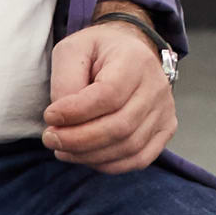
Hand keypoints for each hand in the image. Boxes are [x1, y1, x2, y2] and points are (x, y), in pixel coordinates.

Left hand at [45, 15, 175, 170]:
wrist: (129, 50)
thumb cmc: (98, 51)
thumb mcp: (72, 51)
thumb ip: (65, 81)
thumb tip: (62, 120)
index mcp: (135, 60)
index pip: (108, 95)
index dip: (76, 112)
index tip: (49, 115)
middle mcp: (157, 86)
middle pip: (120, 126)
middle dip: (78, 139)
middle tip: (50, 138)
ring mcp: (165, 109)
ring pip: (129, 146)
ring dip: (89, 155)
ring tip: (62, 148)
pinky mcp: (166, 128)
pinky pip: (140, 158)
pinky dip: (110, 165)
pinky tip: (86, 156)